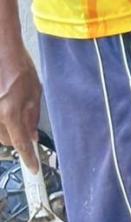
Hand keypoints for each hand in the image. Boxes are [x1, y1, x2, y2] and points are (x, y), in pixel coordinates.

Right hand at [0, 36, 41, 168]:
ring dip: (9, 130)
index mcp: (11, 111)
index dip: (28, 157)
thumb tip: (32, 136)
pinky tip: (7, 108)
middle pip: (7, 140)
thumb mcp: (35, 92)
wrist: (2, 53)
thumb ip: (32, 116)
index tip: (33, 168)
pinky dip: (2, 123)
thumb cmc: (20, 68)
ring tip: (15, 112)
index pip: (21, 142)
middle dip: (19, 140)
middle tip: (28, 132)